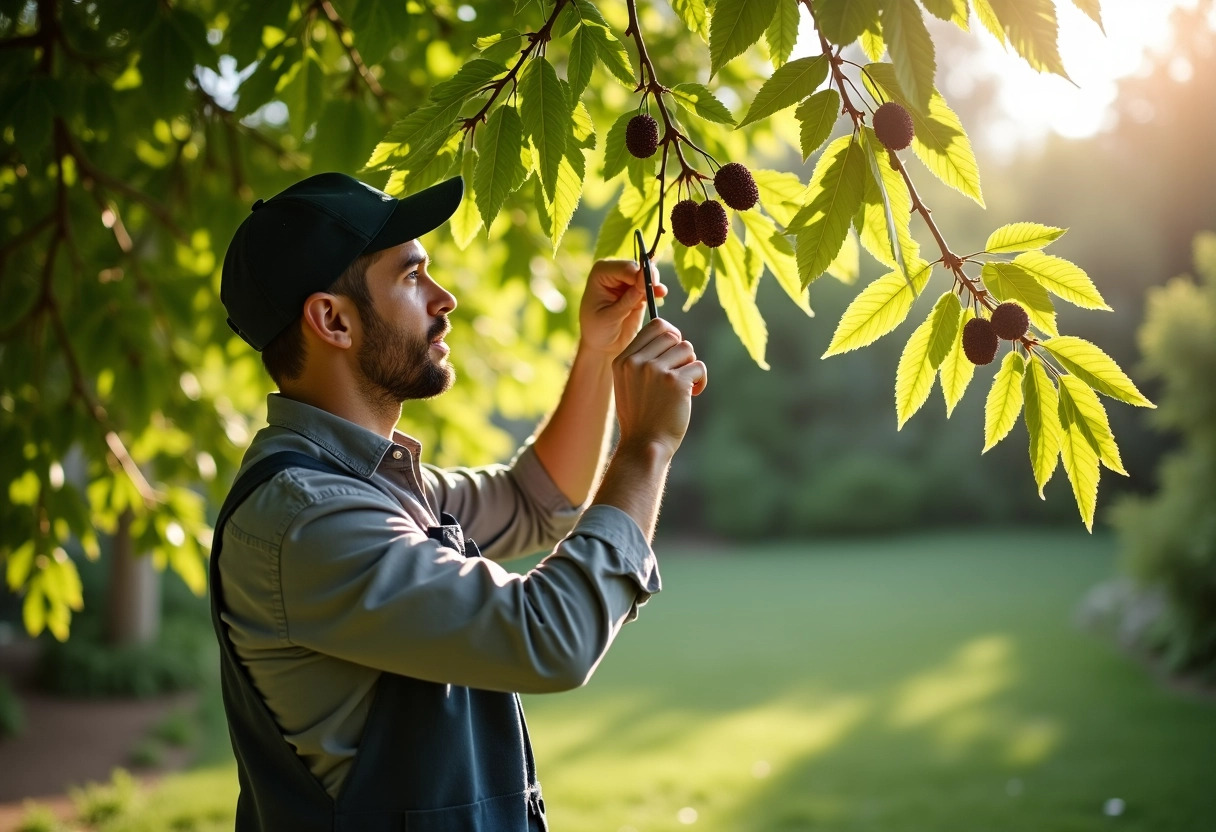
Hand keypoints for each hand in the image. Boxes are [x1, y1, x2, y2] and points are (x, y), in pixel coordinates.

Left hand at [579, 258, 668, 356]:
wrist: (603, 345)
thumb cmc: (597, 330)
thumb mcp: (610, 316)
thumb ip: (627, 299)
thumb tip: (644, 279)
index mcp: (601, 274)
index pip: (623, 268)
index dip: (636, 274)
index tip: (646, 285)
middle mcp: (613, 273)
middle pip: (636, 268)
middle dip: (648, 277)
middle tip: (657, 288)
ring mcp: (626, 281)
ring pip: (646, 274)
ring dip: (654, 283)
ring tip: (660, 292)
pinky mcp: (638, 291)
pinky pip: (650, 286)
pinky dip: (656, 289)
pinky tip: (661, 294)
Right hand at [612, 319, 707, 458]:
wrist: (644, 445)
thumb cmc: (640, 417)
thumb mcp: (627, 384)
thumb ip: (640, 360)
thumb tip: (669, 336)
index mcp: (623, 360)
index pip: (654, 326)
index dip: (670, 334)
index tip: (675, 350)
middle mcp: (637, 362)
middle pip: (672, 335)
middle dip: (681, 352)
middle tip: (681, 371)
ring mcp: (655, 371)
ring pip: (687, 349)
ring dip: (690, 366)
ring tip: (685, 386)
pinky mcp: (676, 382)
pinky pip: (699, 367)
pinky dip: (700, 381)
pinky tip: (692, 395)